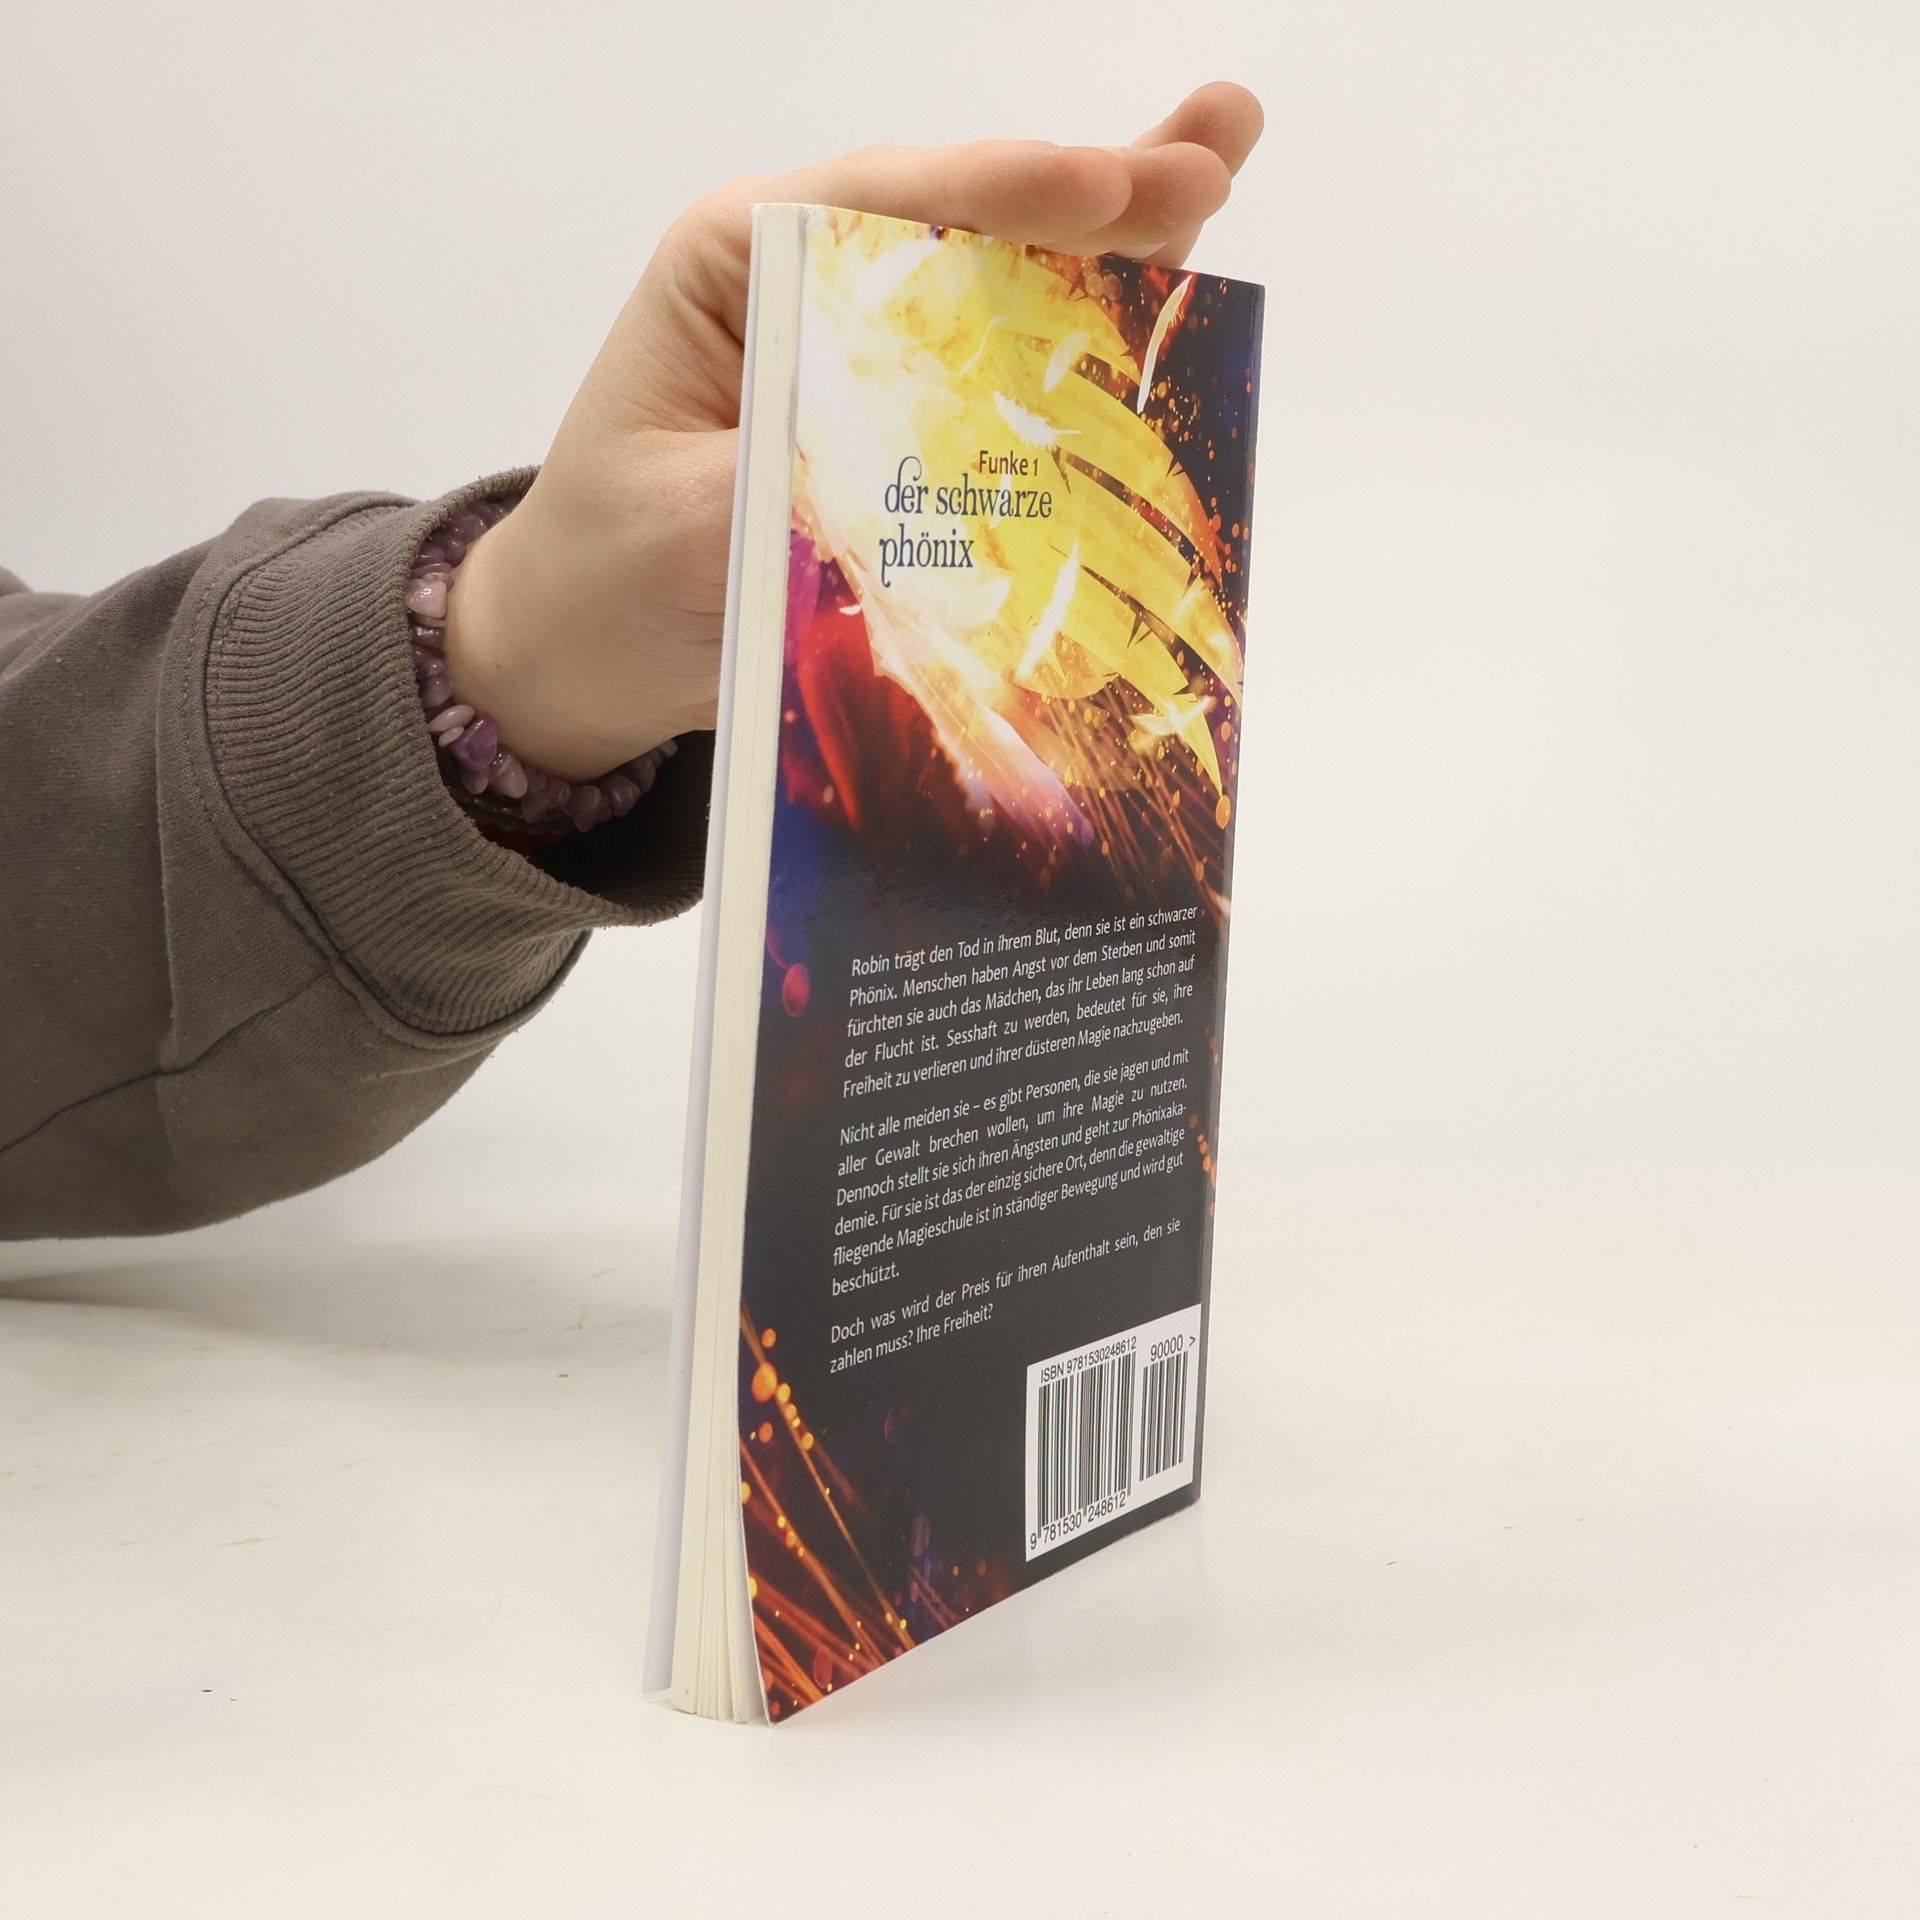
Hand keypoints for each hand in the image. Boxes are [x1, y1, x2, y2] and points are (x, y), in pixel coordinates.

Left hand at [444, 84, 1265, 780]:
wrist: (591, 647)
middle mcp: (812, 286)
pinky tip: (1173, 291)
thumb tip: (935, 485)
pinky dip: (1091, 338)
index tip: (1110, 185)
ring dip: (1117, 239)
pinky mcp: (901, 422)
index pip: (883, 203)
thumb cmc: (610, 575)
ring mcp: (866, 351)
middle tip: (1216, 147)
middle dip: (1095, 191)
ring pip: (1004, 278)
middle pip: (967, 221)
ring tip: (1222, 161)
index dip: (1006, 193)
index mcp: (738, 267)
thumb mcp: (689, 533)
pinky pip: (1005, 371)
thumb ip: (806, 492)